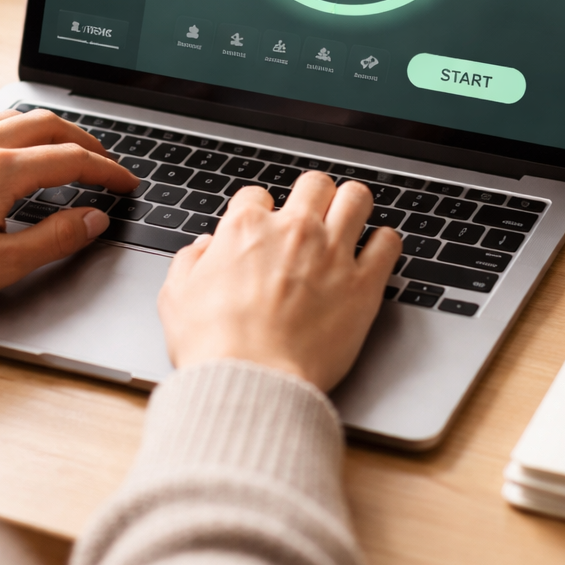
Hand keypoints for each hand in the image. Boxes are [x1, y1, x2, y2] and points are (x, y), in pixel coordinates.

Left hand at [0, 110, 138, 317]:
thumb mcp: (2, 264)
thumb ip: (56, 238)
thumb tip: (93, 219)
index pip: (72, 160)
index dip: (107, 171)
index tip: (125, 183)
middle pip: (47, 125)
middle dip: (84, 140)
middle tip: (104, 161)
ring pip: (13, 117)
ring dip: (49, 129)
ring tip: (66, 148)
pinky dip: (13, 129)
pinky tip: (12, 147)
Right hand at [158, 172, 401, 391]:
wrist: (252, 380)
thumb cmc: (214, 346)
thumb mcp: (176, 297)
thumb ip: (190, 262)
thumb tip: (203, 248)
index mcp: (246, 228)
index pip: (258, 195)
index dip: (260, 210)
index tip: (265, 226)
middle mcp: (293, 231)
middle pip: (315, 184)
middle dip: (313, 196)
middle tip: (313, 215)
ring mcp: (332, 253)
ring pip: (357, 199)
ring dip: (353, 206)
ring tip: (350, 220)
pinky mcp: (363, 284)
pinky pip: (388, 243)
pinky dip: (384, 243)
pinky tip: (376, 251)